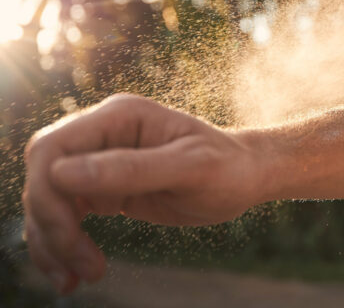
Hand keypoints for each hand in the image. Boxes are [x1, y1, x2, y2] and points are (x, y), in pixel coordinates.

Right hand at [22, 94, 264, 293]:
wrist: (246, 178)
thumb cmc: (227, 167)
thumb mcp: (190, 168)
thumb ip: (131, 168)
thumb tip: (62, 174)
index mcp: (119, 116)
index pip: (53, 149)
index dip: (48, 193)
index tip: (71, 235)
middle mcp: (102, 133)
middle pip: (43, 175)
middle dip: (49, 223)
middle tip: (79, 267)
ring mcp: (100, 159)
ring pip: (48, 198)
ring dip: (51, 242)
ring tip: (73, 281)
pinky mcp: (104, 187)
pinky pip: (65, 214)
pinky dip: (61, 244)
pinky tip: (72, 275)